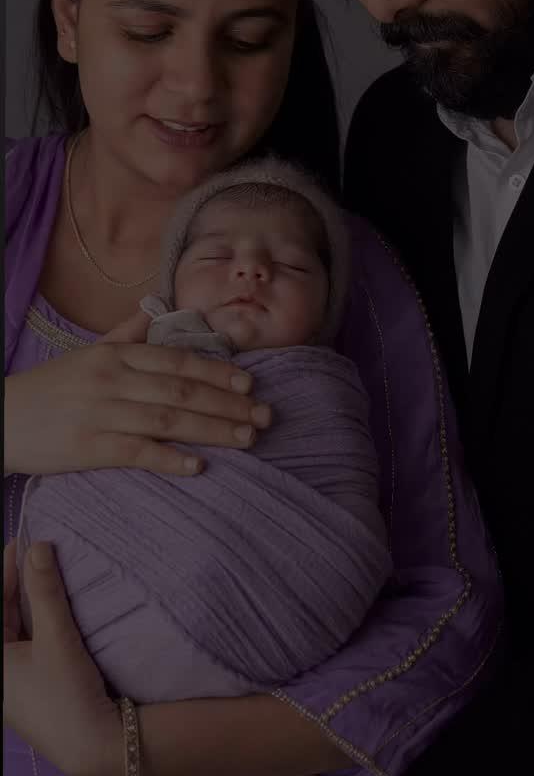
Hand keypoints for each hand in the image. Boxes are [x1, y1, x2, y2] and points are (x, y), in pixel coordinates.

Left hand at [3, 539, 122, 775]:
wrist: (95, 746)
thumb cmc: (66, 695)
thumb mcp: (56, 637)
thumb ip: (46, 591)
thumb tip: (39, 547)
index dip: (8, 572)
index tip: (22, 543)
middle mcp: (0, 674)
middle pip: (5, 616)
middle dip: (20, 584)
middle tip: (39, 553)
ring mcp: (16, 683)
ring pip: (19, 629)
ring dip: (33, 602)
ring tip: (49, 573)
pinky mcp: (36, 687)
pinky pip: (32, 643)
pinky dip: (42, 621)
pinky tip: (58, 606)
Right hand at [5, 308, 271, 476]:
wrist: (1, 418)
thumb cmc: (52, 387)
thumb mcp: (88, 352)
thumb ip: (126, 333)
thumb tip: (156, 309)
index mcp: (116, 355)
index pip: (177, 360)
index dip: (217, 371)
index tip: (250, 383)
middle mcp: (113, 380)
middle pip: (182, 391)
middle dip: (229, 404)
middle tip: (265, 417)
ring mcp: (101, 413)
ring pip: (168, 420)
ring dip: (213, 430)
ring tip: (247, 438)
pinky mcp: (88, 448)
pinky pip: (136, 452)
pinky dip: (170, 459)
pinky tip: (198, 466)